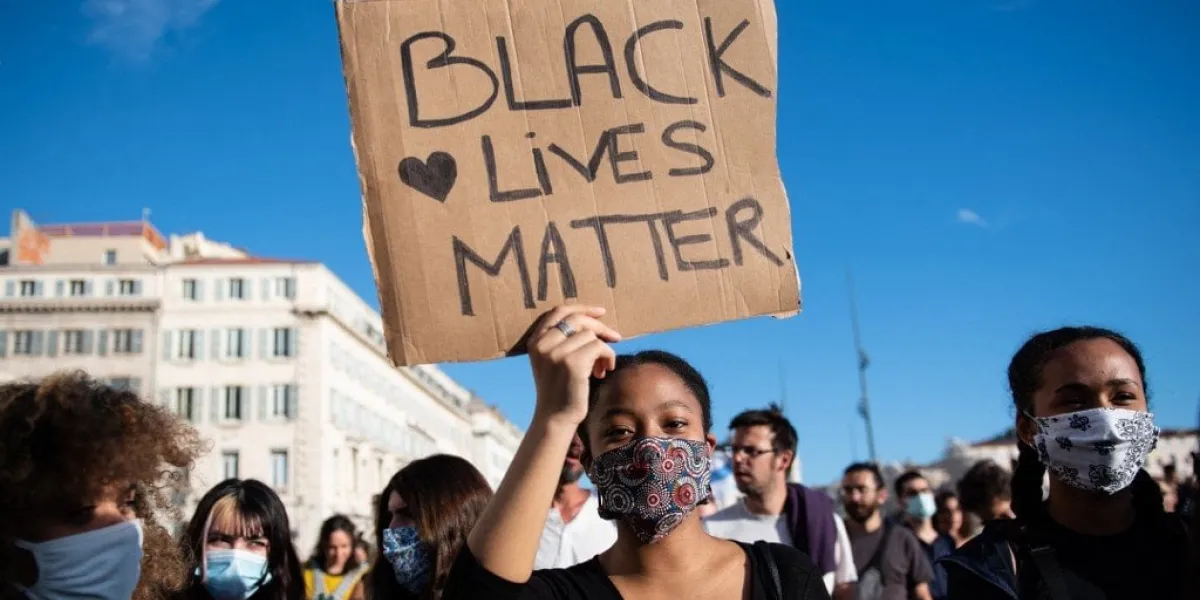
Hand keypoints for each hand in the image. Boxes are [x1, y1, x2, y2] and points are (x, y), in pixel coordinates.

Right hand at [527, 305, 620, 428]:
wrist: (555, 418)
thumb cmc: (560, 391)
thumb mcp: (553, 362)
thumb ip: (562, 341)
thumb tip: (593, 321)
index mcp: (535, 342)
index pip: (558, 312)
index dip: (581, 308)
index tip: (600, 312)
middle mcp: (542, 344)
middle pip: (577, 319)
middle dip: (599, 326)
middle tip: (615, 337)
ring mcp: (556, 352)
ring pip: (591, 335)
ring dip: (604, 349)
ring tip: (602, 366)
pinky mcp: (572, 362)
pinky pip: (599, 347)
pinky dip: (607, 357)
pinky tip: (603, 371)